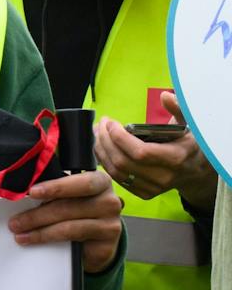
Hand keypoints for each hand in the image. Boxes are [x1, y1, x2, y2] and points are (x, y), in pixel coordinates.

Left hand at [7, 167, 123, 272]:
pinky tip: (34, 240)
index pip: (82, 182)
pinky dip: (49, 240)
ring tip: (19, 232)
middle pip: (69, 207)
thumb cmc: (78, 210)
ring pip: (69, 226)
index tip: (33, 192)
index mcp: (100, 181)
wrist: (97, 240)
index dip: (57, 187)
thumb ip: (54, 190)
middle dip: (38, 215)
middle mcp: (109, 201)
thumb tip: (22, 193)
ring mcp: (111, 224)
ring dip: (40, 230)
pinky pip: (74, 242)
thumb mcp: (69, 195)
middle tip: (15, 221)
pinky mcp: (107, 245)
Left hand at [96, 94, 214, 213]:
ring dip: (101, 150)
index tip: (110, 122)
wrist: (194, 169)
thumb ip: (177, 108)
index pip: (140, 152)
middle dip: (105, 140)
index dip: (119, 137)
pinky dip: (105, 163)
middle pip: (123, 161)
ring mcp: (153, 188)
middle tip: (100, 125)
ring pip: (116, 172)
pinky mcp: (144, 193)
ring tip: (96, 133)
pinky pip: (118, 179)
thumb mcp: (187, 124)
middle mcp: (164, 176)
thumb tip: (165, 96)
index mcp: (175, 158)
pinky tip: (102, 148)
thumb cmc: (186, 143)